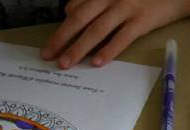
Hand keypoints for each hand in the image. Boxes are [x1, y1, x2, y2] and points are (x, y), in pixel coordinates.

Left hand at [41, 0, 185, 68]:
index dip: (62, 27)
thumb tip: (70, 10)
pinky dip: (108, 50)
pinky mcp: (141, 21)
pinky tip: (97, 62)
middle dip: (61, 38)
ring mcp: (126, 8)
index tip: (52, 45)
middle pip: (80, 19)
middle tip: (48, 56)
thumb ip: (93, 0)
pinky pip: (122, 37)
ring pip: (97, 30)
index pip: (76, 8)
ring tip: (66, 63)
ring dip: (78, 48)